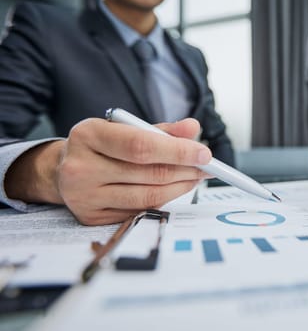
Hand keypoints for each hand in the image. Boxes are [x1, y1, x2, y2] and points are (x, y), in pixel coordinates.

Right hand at [5, 118, 211, 224]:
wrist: (62, 170)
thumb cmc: (101, 146)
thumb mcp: (124, 129)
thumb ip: (161, 130)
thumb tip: (193, 128)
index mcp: (88, 135)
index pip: (141, 145)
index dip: (177, 151)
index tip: (204, 153)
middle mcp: (80, 166)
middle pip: (148, 173)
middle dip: (185, 170)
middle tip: (206, 167)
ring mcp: (84, 196)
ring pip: (146, 196)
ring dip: (179, 187)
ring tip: (194, 178)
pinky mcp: (90, 217)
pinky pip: (138, 211)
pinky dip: (161, 200)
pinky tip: (172, 190)